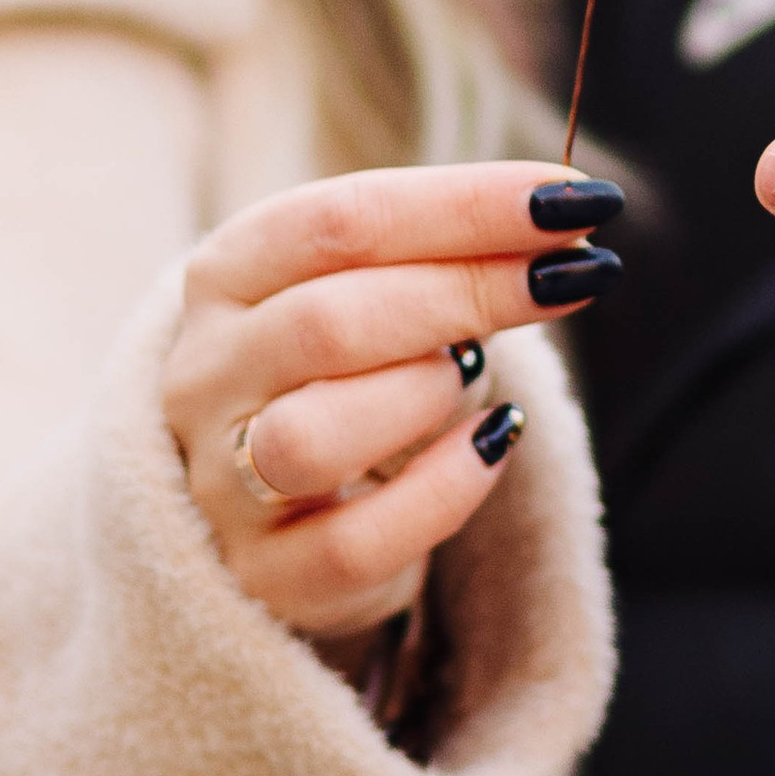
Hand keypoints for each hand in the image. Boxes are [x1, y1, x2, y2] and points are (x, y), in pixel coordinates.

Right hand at [163, 160, 619, 642]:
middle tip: (569, 276)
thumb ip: (445, 254)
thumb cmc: (346, 371)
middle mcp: (205, 376)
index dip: (462, 206)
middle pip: (328, 322)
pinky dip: (444, 491)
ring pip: (312, 438)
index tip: (568, 199)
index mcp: (226, 278)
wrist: (274, 503)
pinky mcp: (265, 577)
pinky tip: (491, 447)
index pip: (337, 223)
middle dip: (469, 290)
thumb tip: (566, 217)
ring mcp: (221, 485)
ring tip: (470, 376)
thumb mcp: (374, 290)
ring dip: (421, 396)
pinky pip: (357, 543)